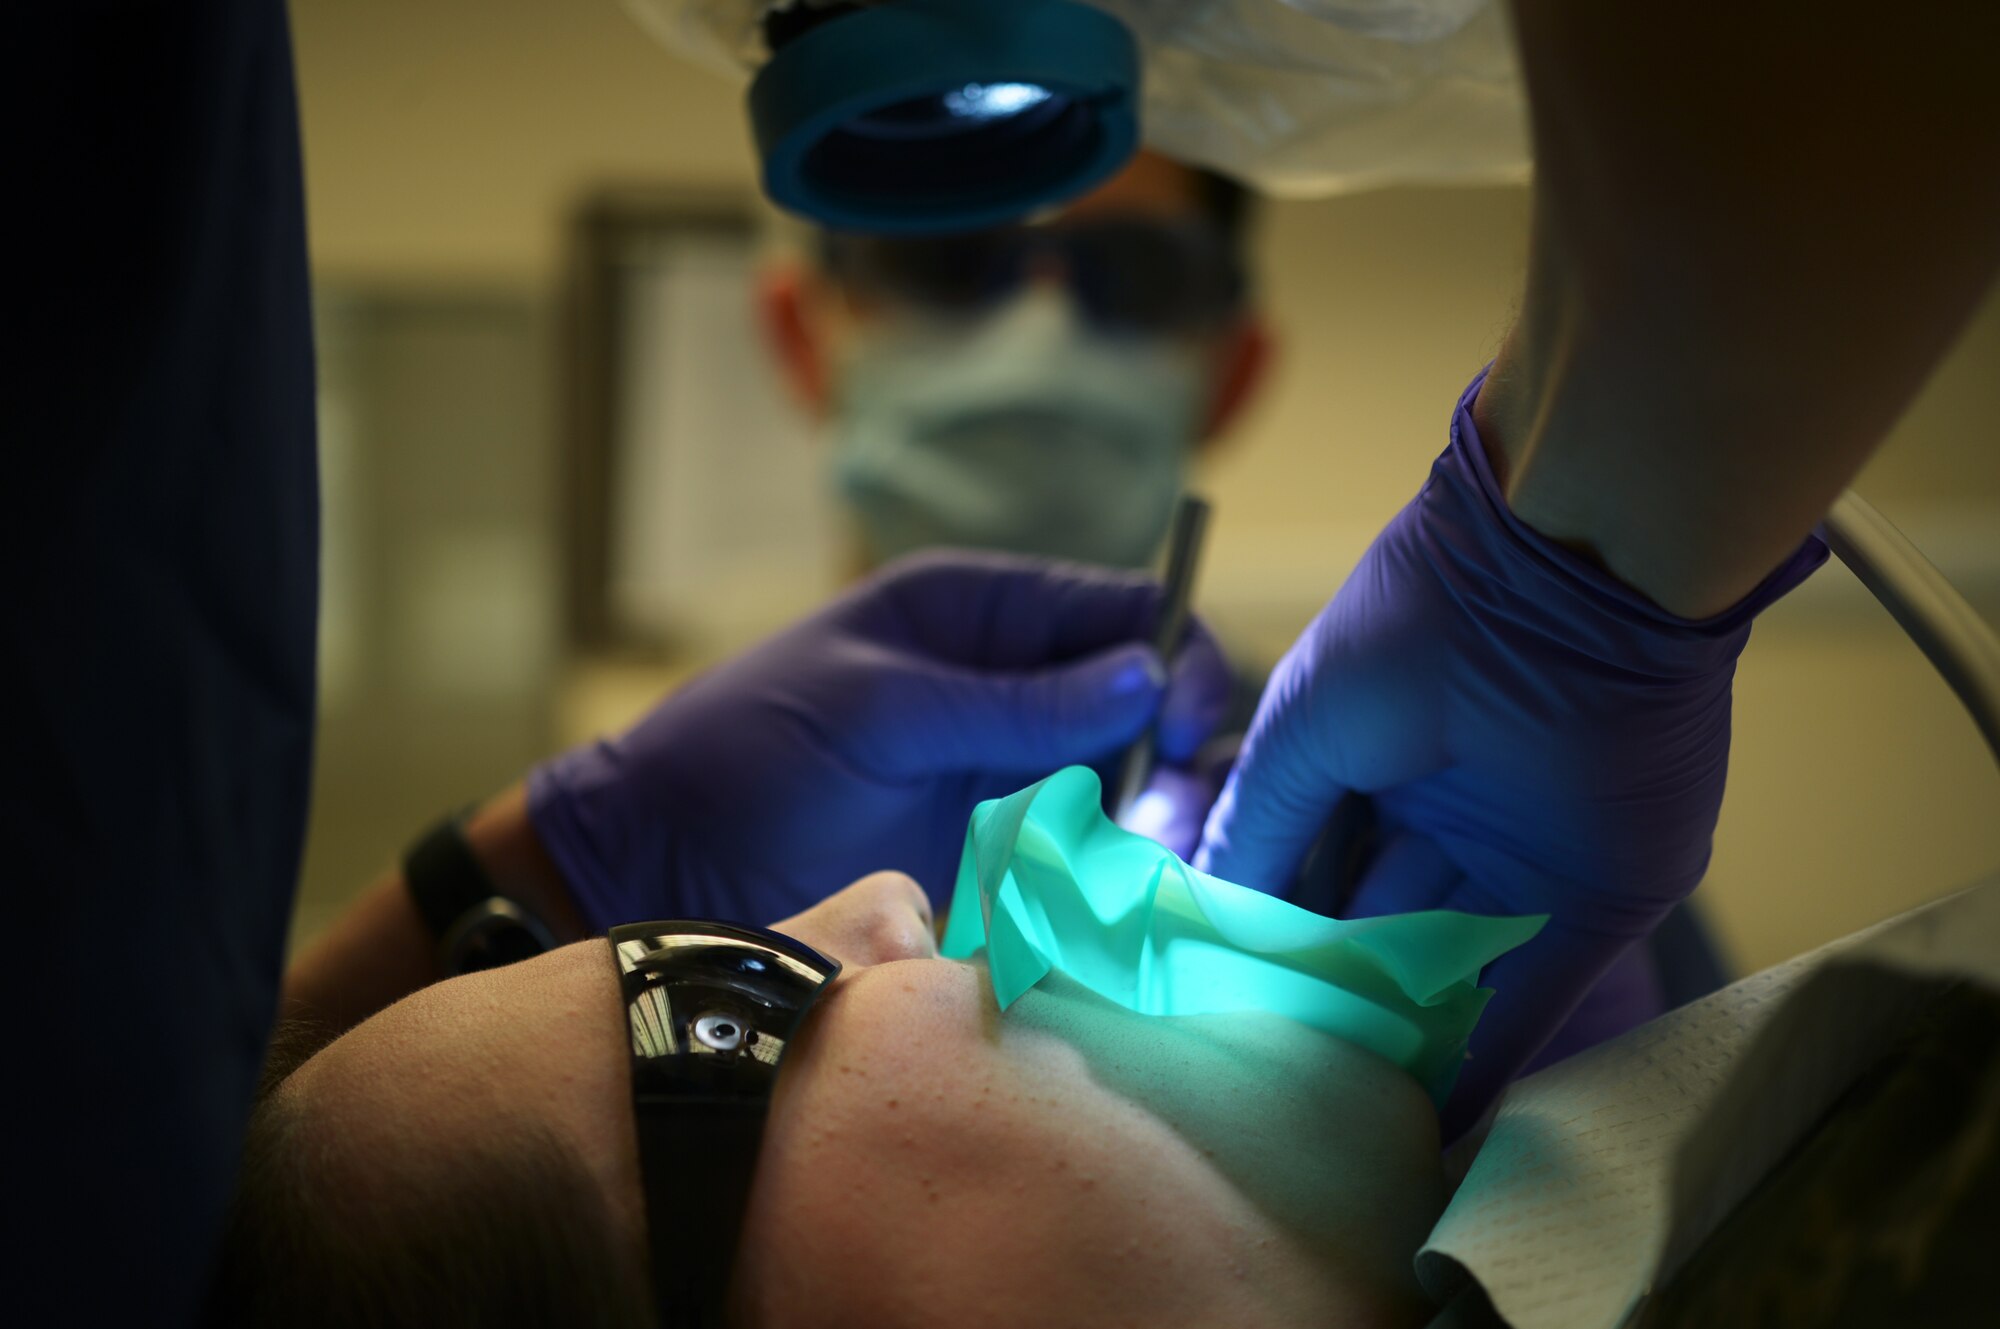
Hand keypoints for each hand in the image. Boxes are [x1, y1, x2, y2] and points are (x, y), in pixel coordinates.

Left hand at [530, 551, 1233, 928]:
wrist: (662, 857)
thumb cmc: (750, 754)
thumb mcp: (881, 713)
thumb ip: (1012, 704)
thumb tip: (1147, 676)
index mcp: (979, 611)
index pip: (1121, 610)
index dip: (1173, 658)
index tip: (1186, 726)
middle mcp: (1006, 680)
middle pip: (1141, 697)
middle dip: (1177, 751)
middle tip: (1174, 820)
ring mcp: (1001, 763)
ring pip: (1125, 777)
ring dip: (1154, 818)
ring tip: (1157, 867)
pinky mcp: (989, 842)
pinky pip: (1080, 844)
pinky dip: (1110, 868)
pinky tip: (1117, 899)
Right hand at [1196, 375, 1822, 1134]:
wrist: (1567, 577)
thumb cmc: (1414, 631)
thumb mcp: (1302, 730)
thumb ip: (1256, 828)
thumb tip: (1202, 915)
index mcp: (1373, 768)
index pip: (1308, 875)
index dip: (1264, 938)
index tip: (1212, 1008)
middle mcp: (1445, 821)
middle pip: (1375, 933)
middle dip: (1327, 999)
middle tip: (1268, 1077)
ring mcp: (1524, 864)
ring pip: (1448, 974)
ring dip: (1399, 1040)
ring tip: (1331, 1115)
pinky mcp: (1598, 898)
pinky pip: (1534, 996)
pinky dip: (1488, 1061)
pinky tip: (1434, 1123)